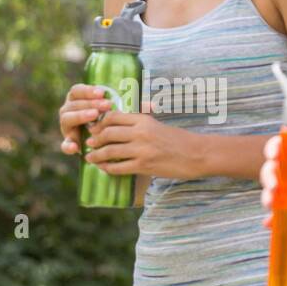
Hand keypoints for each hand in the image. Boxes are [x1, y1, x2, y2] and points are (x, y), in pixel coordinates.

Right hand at [59, 82, 114, 156]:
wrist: (103, 140)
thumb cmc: (108, 118)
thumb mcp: (110, 108)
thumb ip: (115, 100)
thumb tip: (138, 94)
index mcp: (75, 99)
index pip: (77, 91)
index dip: (88, 91)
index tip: (102, 93)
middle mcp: (68, 111)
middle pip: (73, 104)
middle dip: (90, 103)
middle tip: (106, 105)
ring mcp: (67, 127)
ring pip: (67, 119)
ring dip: (81, 116)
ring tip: (95, 115)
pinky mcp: (68, 143)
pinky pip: (65, 145)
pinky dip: (69, 146)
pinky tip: (75, 147)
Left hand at [84, 98, 198, 179]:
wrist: (197, 154)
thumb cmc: (179, 140)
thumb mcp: (158, 125)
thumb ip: (140, 124)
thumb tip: (120, 127)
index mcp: (143, 119)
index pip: (113, 117)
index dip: (100, 123)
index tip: (94, 128)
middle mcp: (140, 132)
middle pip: (107, 133)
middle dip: (94, 139)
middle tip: (89, 143)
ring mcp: (141, 150)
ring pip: (110, 151)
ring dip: (97, 155)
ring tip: (91, 158)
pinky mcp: (144, 166)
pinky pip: (119, 168)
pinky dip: (108, 168)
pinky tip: (104, 169)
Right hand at [259, 136, 286, 229]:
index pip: (279, 145)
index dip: (273, 148)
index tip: (275, 153)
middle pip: (271, 169)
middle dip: (269, 177)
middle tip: (275, 185)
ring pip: (272, 190)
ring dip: (268, 197)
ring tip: (271, 204)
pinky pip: (281, 211)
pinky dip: (273, 218)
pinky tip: (270, 223)